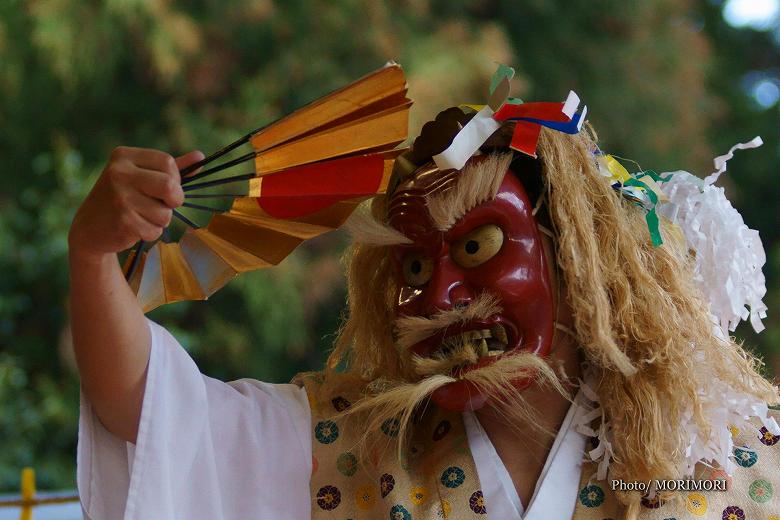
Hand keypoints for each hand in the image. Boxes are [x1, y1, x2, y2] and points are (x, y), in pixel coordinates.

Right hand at [69, 147, 203, 260]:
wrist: (89, 227)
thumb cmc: (122, 198)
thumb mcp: (142, 177)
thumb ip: (171, 168)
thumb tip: (201, 156)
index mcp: (124, 156)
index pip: (167, 162)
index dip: (175, 179)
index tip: (166, 188)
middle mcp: (119, 173)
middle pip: (170, 186)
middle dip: (174, 200)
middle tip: (164, 204)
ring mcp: (119, 197)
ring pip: (165, 213)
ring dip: (160, 220)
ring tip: (140, 216)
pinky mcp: (122, 220)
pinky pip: (155, 230)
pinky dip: (150, 232)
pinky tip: (133, 227)